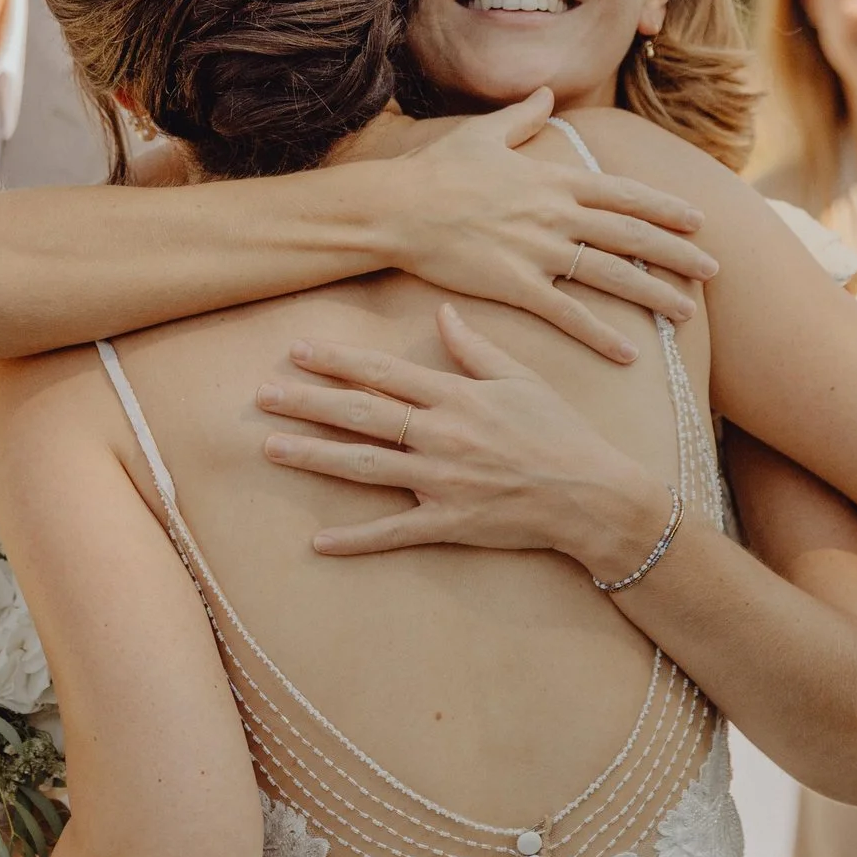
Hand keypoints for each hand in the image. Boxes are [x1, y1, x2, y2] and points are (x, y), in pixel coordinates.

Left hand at [258, 303, 674, 580]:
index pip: (384, 373)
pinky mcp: (450, 523)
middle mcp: (442, 435)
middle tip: (261, 395)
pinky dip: (355, 541)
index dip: (338, 361)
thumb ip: (475, 348)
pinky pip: (394, 533)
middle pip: (362, 414)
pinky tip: (317, 542)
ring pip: (365, 466)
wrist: (595, 494)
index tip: (297, 351)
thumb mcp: (522, 378)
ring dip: (314, 456)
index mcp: (457, 396)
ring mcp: (442, 481)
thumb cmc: (561, 431)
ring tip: (270, 447)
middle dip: (308, 402)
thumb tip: (442, 313)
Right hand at [371, 89, 715, 364]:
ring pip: (611, 274)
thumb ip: (523, 116)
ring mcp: (538, 251)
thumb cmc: (437, 170)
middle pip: (632, 235)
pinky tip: (629, 353)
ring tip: (687, 313)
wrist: (397, 207)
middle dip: (678, 253)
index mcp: (553, 179)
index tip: (697, 220)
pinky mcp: (515, 284)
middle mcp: (556, 214)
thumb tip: (546, 92)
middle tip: (714, 270)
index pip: (624, 193)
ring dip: (654, 294)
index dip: (664, 207)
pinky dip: (601, 334)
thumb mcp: (484, 133)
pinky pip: (568, 313)